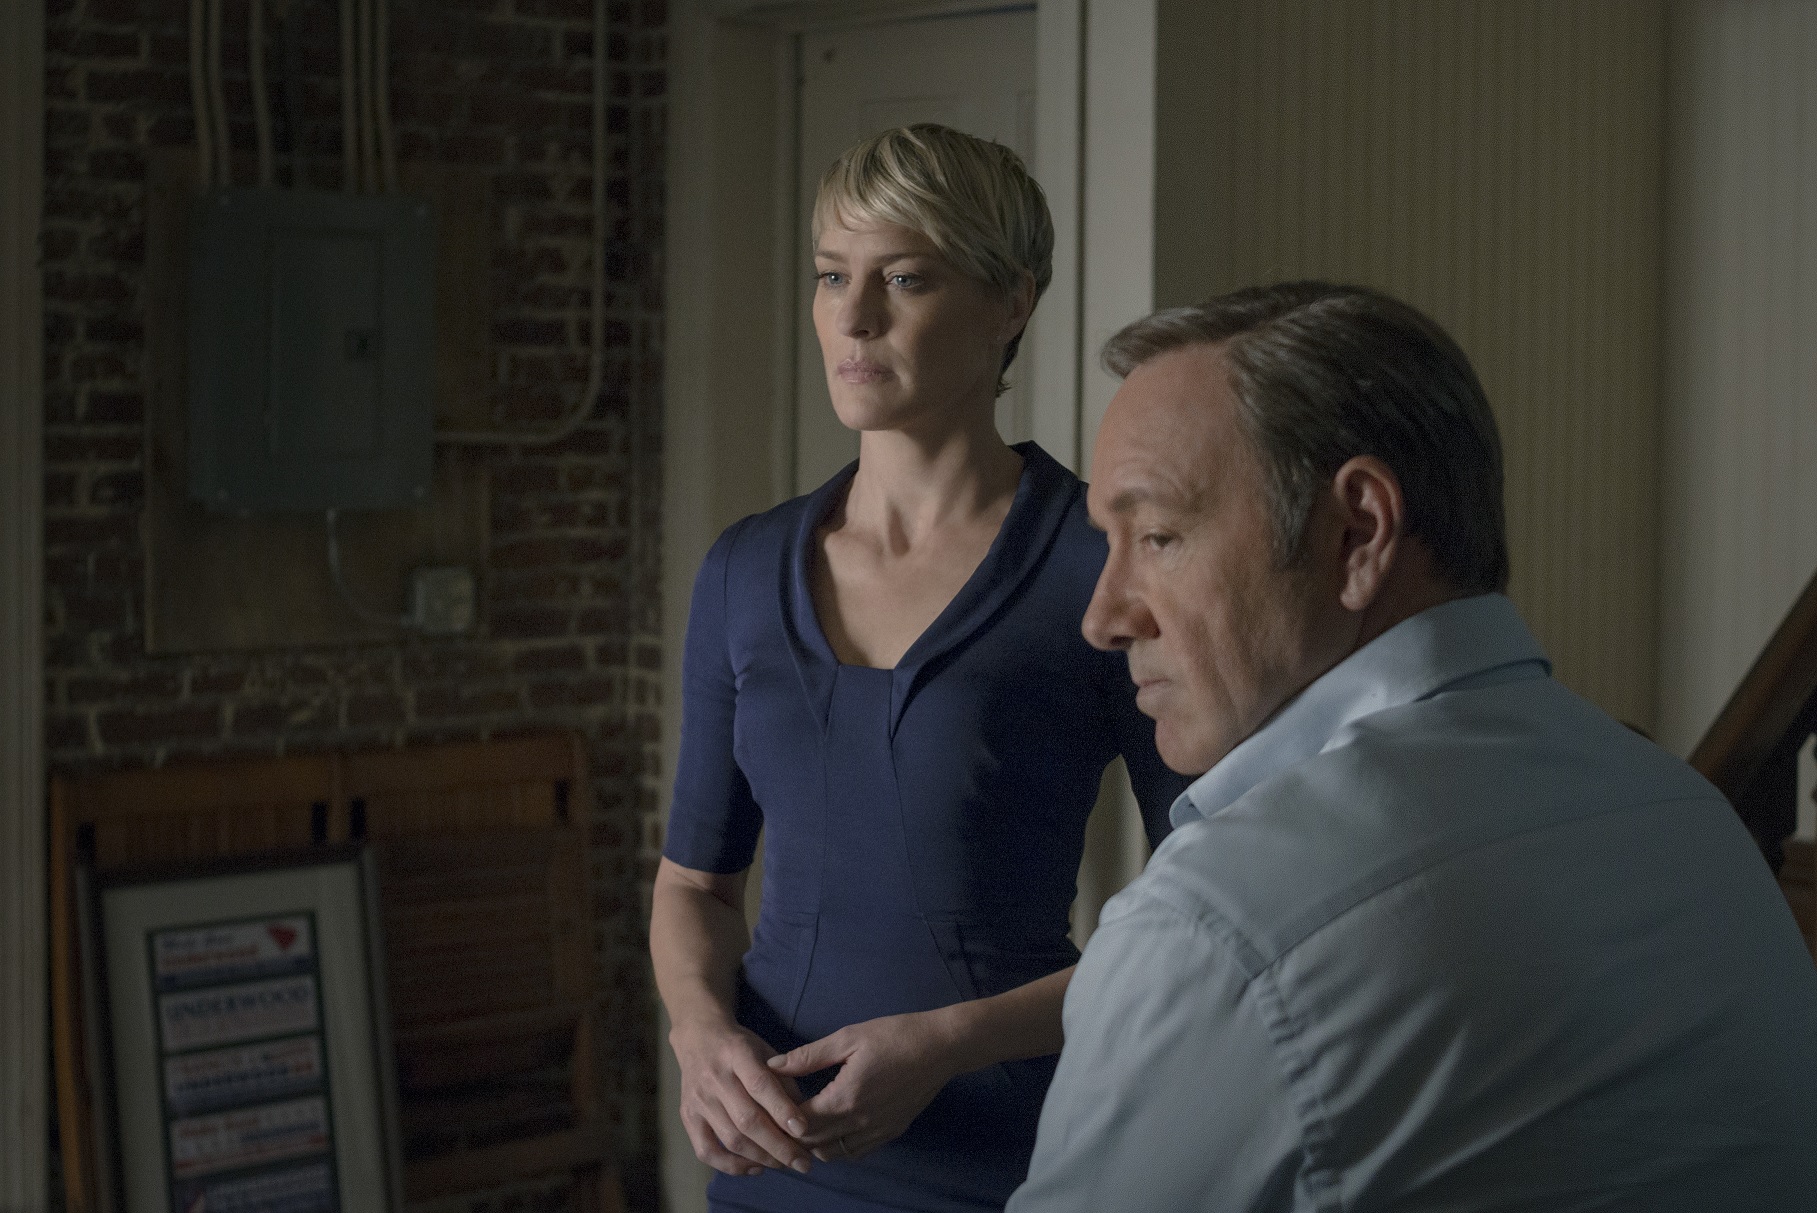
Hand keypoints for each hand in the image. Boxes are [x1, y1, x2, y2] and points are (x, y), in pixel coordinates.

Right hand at [670, 1019, 813, 1176]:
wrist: (697, 1037)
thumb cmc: (740, 1047)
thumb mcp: (766, 1051)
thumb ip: (785, 1081)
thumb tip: (803, 1121)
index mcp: (737, 1053)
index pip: (760, 1085)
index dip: (782, 1110)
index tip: (803, 1130)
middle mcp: (714, 1077)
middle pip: (747, 1120)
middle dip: (778, 1146)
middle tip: (802, 1162)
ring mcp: (698, 1099)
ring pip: (730, 1139)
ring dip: (761, 1158)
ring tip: (784, 1164)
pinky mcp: (687, 1116)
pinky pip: (706, 1151)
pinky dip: (731, 1166)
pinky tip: (754, 1168)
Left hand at [766, 1009, 962, 1159]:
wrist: (941, 1047)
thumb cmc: (894, 1035)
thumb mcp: (848, 1037)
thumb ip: (808, 1056)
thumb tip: (772, 1065)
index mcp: (845, 1098)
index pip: (800, 1123)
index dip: (780, 1117)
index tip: (770, 1104)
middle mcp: (860, 1123)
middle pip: (812, 1144)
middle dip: (793, 1133)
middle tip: (780, 1116)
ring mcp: (877, 1131)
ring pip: (833, 1154)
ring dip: (814, 1143)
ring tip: (805, 1122)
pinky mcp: (891, 1132)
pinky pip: (856, 1152)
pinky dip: (838, 1146)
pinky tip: (834, 1126)